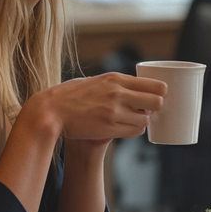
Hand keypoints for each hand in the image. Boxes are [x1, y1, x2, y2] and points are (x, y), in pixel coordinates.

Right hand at [28, 72, 166, 148]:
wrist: (50, 111)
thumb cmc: (69, 95)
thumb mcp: (93, 81)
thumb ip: (113, 84)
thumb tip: (131, 87)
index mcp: (115, 79)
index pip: (155, 86)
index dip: (160, 93)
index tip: (156, 96)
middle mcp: (118, 94)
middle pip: (157, 102)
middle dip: (155, 108)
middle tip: (147, 110)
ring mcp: (114, 112)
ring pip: (146, 120)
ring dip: (142, 121)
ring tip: (132, 119)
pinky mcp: (108, 128)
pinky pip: (133, 132)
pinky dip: (133, 131)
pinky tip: (125, 128)